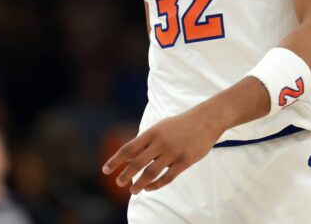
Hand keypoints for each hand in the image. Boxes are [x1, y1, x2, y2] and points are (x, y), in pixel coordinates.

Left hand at [101, 106, 223, 193]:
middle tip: (118, 183)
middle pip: (137, 162)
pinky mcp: (184, 161)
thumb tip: (129, 158)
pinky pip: (167, 177)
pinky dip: (156, 185)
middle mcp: (160, 142)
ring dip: (140, 183)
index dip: (115, 160)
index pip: (129, 148)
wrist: (205, 120)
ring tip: (133, 190)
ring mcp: (173, 152)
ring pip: (151, 173)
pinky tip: (149, 188)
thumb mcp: (160, 127)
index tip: (105, 170)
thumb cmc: (179, 125)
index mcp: (152, 132)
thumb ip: (146, 141)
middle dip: (126, 175)